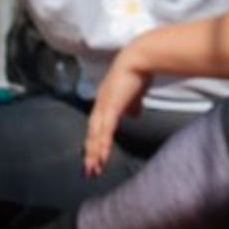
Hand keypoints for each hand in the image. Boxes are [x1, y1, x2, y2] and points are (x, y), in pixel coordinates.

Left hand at [83, 48, 148, 171]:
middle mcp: (101, 104)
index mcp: (105, 100)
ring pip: (96, 135)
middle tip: (89, 169)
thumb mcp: (135, 93)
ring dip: (94, 153)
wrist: (140, 59)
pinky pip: (105, 130)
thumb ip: (133, 105)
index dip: (95, 140)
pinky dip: (102, 144)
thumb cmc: (138, 71)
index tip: (95, 154)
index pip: (97, 125)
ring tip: (92, 169)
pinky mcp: (112, 107)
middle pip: (92, 133)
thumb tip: (134, 115)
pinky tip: (102, 156)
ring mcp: (105, 106)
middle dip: (90, 152)